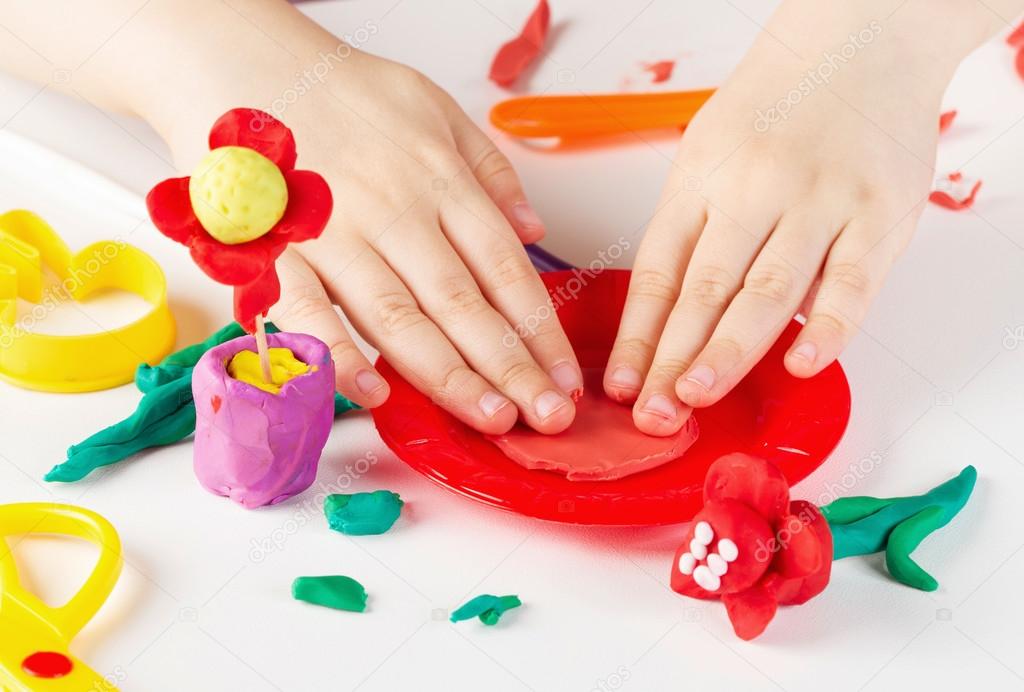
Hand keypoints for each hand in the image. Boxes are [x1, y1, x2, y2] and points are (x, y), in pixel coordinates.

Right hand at [122, 3, 582, 434]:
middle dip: (510, 368)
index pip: (504, 268)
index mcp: (438, 179)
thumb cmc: (341, 91)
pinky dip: (339, 355)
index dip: (540, 329)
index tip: (565, 375)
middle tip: (547, 417)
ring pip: (399, 318)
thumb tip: (534, 231)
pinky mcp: (273, 251)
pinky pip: (308, 313)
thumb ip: (488, 169)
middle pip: (463, 303)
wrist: (240, 61)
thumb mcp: (434, 107)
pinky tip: (376, 394)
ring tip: (490, 418)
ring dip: (448, 376)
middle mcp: (394, 211)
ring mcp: (332, 234)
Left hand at [603, 0, 982, 434]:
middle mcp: (754, 190)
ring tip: (694, 398)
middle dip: (672, 358)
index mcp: (702, 180)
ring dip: (728, 351)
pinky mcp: (879, 212)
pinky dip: (827, 328)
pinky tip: (799, 364)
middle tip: (652, 413)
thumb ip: (696, 230)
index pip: (660, 271)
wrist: (861, 42)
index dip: (638, 335)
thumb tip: (673, 320)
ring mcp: (819, 202)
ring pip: (767, 290)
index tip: (621, 384)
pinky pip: (851, 281)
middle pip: (704, 288)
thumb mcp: (709, 154)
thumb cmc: (776, 109)